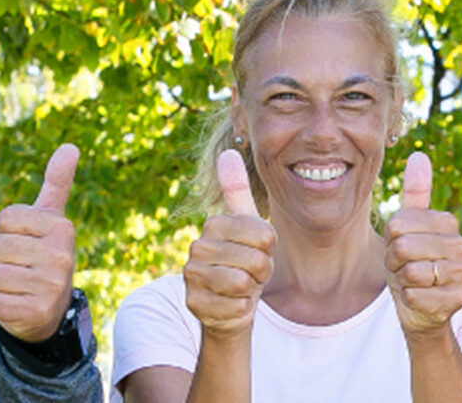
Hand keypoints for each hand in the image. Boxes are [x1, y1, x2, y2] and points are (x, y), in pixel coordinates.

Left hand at [0, 144, 81, 342]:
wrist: (51, 312)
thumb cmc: (44, 256)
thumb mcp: (51, 221)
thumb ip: (57, 184)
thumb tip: (71, 146)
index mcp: (62, 228)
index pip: (4, 219)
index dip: (4, 232)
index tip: (24, 242)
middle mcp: (61, 256)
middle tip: (20, 268)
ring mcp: (50, 287)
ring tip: (17, 286)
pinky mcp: (34, 313)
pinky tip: (13, 304)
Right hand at [183, 150, 275, 337]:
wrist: (229, 303)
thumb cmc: (243, 261)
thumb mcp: (247, 226)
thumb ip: (237, 190)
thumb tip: (227, 152)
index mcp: (215, 224)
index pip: (266, 236)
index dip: (269, 249)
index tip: (256, 251)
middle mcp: (198, 247)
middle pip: (256, 260)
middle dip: (261, 272)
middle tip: (249, 273)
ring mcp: (192, 276)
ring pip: (243, 283)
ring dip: (250, 290)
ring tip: (240, 287)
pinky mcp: (193, 303)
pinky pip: (236, 307)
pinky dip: (240, 309)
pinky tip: (229, 304)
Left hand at [383, 152, 461, 334]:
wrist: (421, 306)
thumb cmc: (410, 262)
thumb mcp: (406, 227)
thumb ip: (414, 193)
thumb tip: (419, 155)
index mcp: (448, 222)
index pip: (399, 223)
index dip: (391, 239)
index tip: (400, 245)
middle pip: (404, 247)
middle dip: (394, 261)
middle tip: (404, 267)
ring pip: (412, 272)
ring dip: (402, 281)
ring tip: (412, 281)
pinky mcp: (458, 299)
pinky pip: (416, 296)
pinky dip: (409, 299)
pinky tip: (418, 298)